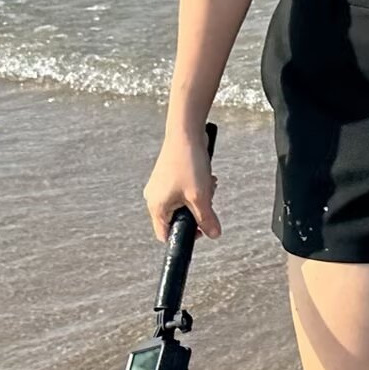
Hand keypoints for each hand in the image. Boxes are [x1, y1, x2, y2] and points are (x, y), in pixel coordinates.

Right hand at [144, 126, 219, 241]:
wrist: (186, 133)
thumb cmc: (189, 164)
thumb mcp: (201, 197)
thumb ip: (207, 219)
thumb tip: (214, 235)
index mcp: (156, 207)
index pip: (166, 235)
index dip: (185, 236)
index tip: (201, 229)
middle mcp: (155, 198)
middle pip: (178, 218)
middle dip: (197, 212)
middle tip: (207, 200)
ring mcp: (161, 186)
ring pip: (184, 203)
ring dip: (200, 197)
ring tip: (208, 184)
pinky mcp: (169, 176)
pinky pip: (184, 190)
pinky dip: (197, 187)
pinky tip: (206, 176)